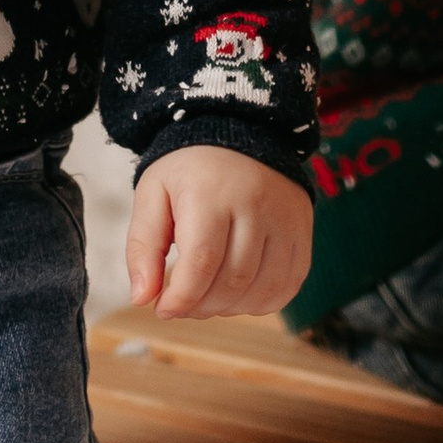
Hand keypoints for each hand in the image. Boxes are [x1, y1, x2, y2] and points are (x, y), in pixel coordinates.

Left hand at [126, 147, 312, 321]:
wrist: (240, 133)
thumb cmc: (190, 170)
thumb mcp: (153, 195)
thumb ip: (142, 247)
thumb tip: (141, 298)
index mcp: (212, 193)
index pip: (201, 263)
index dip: (181, 298)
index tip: (162, 309)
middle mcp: (256, 205)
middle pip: (232, 281)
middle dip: (201, 306)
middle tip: (183, 303)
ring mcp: (285, 219)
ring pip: (261, 289)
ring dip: (229, 308)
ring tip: (207, 298)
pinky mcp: (302, 232)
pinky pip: (287, 285)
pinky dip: (260, 302)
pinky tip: (237, 294)